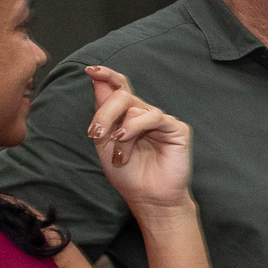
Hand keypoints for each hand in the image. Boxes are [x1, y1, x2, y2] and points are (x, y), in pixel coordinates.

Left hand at [84, 66, 195, 210]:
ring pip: (134, 108)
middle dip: (104, 112)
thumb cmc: (128, 175)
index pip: (120, 88)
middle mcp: (144, 115)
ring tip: (118, 155)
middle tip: (95, 133)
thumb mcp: (105, 143)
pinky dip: (135, 128)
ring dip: (120, 131)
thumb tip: (96, 79)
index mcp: (128, 117)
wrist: (148, 198)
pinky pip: (153, 117)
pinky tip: (126, 140)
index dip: (108, 76)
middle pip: (122, 95)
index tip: (91, 69)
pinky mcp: (176, 129)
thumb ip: (102, 112)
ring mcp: (161, 121)